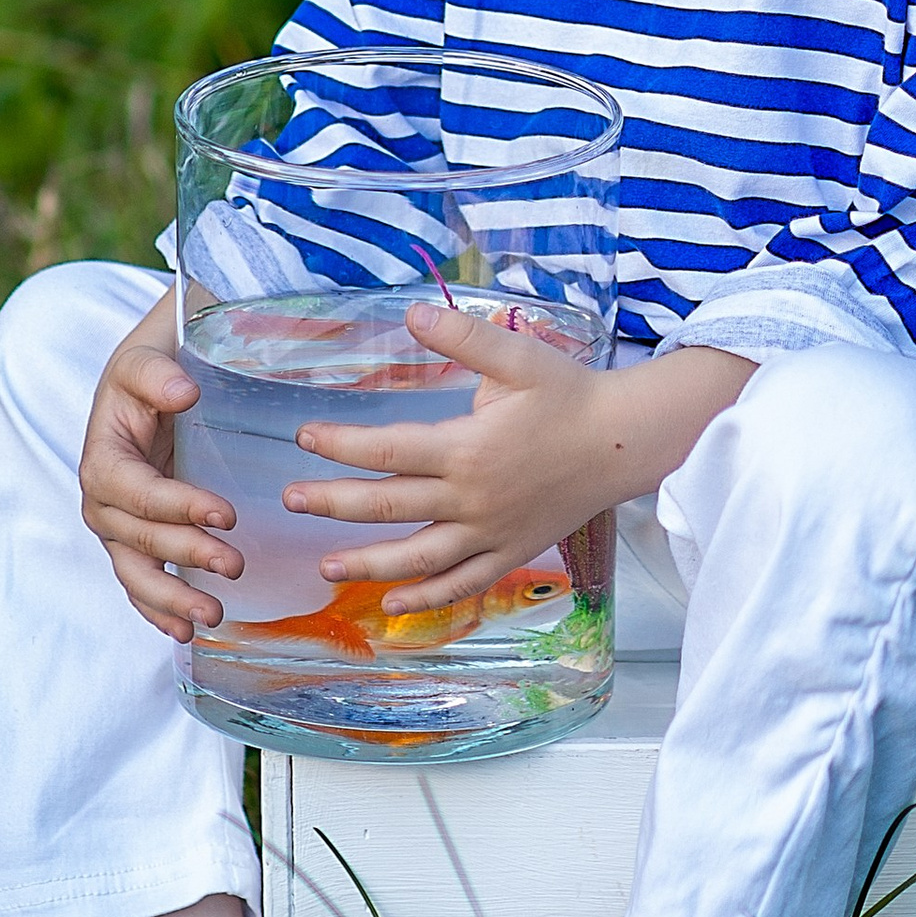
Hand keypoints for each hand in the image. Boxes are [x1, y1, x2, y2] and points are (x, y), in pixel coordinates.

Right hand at [78, 292, 242, 637]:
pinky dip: (157, 609)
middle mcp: (103, 499)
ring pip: (135, 571)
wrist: (151, 373)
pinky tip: (184, 632)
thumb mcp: (146, 357)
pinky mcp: (135, 538)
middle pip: (138, 538)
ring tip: (212, 616)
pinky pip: (139, 581)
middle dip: (185, 554)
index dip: (178, 507)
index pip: (137, 493)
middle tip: (235, 565)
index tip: (225, 514)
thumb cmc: (151, 364)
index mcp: (103, 457)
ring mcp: (117, 524)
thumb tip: (182, 391)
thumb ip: (157, 373)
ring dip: (171, 598)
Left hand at [289, 300, 752, 609]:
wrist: (624, 442)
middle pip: (388, 507)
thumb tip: (412, 312)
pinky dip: (427, 598)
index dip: (340, 447)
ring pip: (418, 559)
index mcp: (467, 448)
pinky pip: (462, 584)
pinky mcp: (511, 552)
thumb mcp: (518, 356)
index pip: (386, 451)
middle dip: (333, 505)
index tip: (303, 439)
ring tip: (325, 568)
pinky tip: (393, 604)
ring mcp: (490, 533)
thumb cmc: (570, 394)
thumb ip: (462, 336)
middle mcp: (471, 499)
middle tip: (291, 502)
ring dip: (367, 565)